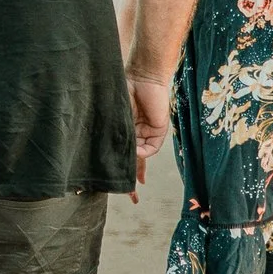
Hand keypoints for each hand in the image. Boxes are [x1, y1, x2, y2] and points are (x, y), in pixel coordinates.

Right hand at [126, 75, 172, 199]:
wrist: (142, 75)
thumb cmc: (122, 90)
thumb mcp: (114, 116)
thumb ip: (114, 134)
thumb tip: (114, 156)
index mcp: (124, 128)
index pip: (122, 152)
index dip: (119, 169)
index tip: (119, 188)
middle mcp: (136, 132)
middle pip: (134, 159)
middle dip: (132, 178)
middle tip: (132, 198)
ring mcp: (147, 131)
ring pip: (141, 155)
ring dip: (135, 164)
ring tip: (128, 172)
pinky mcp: (158, 129)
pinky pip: (151, 148)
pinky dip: (143, 152)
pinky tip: (135, 151)